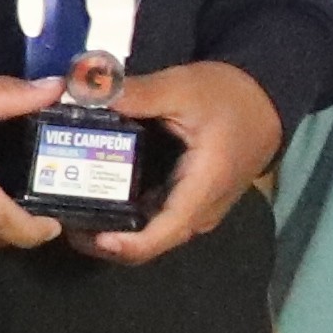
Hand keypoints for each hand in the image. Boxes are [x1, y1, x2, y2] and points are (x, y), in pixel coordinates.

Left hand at [89, 60, 281, 262]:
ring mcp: (201, 209)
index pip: (161, 236)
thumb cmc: (230, 97)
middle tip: (64, 218)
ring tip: (76, 210)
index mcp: (202, 188)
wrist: (268, 98)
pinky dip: (131, 218)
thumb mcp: (183, 87)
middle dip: (106, 240)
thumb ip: (135, 93)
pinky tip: (104, 197)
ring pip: (155, 235)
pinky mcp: (195, 201)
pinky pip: (161, 220)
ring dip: (117, 231)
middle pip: (152, 244)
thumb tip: (83, 89)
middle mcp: (202, 210)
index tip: (83, 233)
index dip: (120, 245)